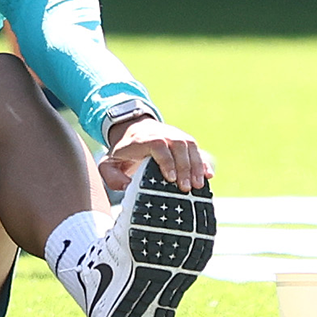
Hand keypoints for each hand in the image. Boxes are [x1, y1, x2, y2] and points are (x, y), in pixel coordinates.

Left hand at [97, 117, 211, 192]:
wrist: (132, 129)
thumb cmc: (122, 151)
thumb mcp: (108, 163)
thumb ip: (112, 177)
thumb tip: (127, 188)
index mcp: (143, 139)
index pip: (158, 145)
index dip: (166, 161)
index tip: (170, 179)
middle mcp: (162, 134)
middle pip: (178, 146)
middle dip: (184, 167)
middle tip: (186, 188)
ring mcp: (175, 135)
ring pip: (190, 146)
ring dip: (196, 166)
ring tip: (198, 186)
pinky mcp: (184, 141)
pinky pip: (196, 150)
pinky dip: (202, 162)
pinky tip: (208, 176)